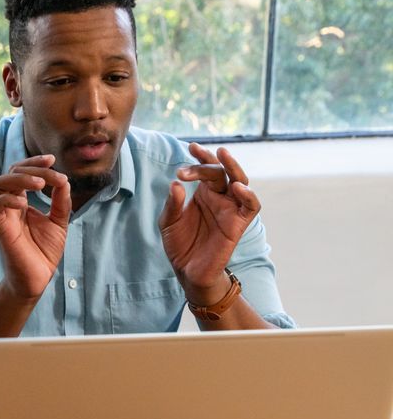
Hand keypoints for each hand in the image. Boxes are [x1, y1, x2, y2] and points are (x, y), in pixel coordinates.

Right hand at [0, 154, 70, 300]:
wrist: (38, 278)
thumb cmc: (44, 251)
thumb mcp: (59, 221)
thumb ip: (61, 201)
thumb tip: (64, 179)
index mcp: (21, 200)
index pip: (21, 171)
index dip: (35, 162)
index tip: (52, 159)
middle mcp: (9, 205)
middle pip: (9, 172)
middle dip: (31, 168)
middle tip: (52, 175)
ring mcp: (3, 215)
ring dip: (18, 178)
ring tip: (39, 184)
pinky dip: (7, 200)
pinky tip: (25, 204)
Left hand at [158, 143, 260, 299]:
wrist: (188, 271)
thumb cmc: (180, 245)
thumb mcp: (168, 222)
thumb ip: (172, 203)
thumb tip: (175, 184)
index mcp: (204, 193)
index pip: (207, 168)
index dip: (201, 156)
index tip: (191, 147)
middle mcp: (219, 198)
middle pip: (220, 171)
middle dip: (205, 164)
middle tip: (188, 165)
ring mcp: (231, 209)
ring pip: (241, 181)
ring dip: (233, 167)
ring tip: (222, 155)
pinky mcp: (238, 224)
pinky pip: (251, 206)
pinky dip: (249, 194)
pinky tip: (237, 187)